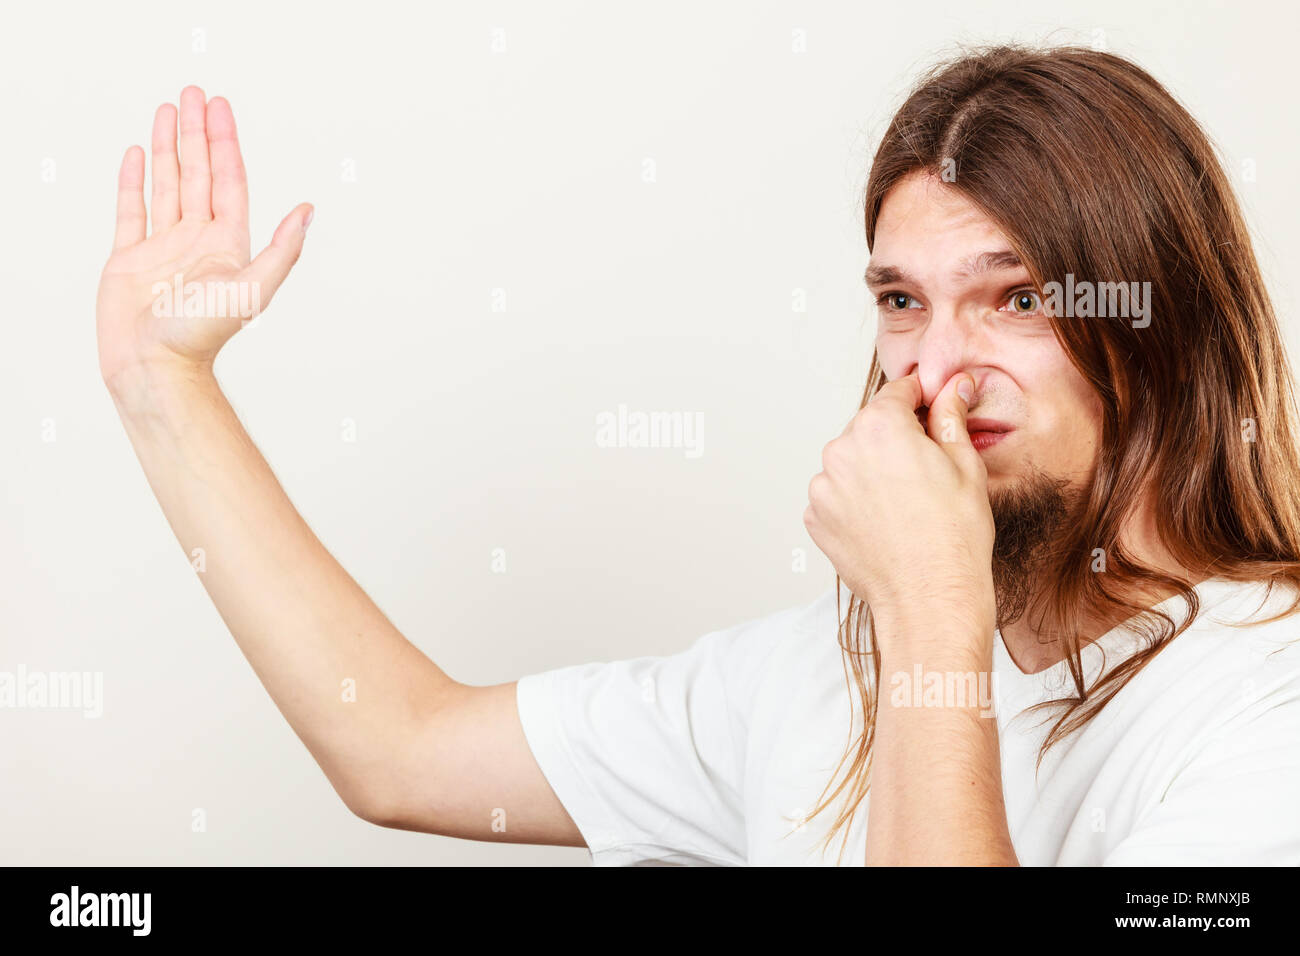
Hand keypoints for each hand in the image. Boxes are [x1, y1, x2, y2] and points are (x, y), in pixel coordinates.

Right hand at [96, 86, 311, 389]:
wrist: (154, 365)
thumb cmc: (202, 335)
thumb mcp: (254, 288)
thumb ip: (283, 248)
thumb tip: (309, 211)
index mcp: (228, 243)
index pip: (229, 180)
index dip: (225, 142)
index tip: (219, 108)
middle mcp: (198, 240)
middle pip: (199, 173)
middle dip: (196, 133)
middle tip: (193, 93)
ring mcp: (163, 247)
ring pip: (168, 184)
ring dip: (166, 147)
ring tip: (166, 111)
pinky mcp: (129, 258)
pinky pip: (132, 210)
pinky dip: (134, 181)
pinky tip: (136, 155)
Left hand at [803, 371, 995, 644]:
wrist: (928, 598)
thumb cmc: (954, 536)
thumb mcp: (964, 464)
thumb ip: (950, 417)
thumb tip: (953, 387)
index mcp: (880, 427)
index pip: (897, 392)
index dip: (920, 396)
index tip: (931, 404)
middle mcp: (842, 450)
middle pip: (870, 427)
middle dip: (895, 439)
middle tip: (926, 470)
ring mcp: (823, 486)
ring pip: (851, 462)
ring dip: (871, 470)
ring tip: (905, 503)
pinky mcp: (815, 517)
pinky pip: (836, 495)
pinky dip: (855, 501)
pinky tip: (884, 521)